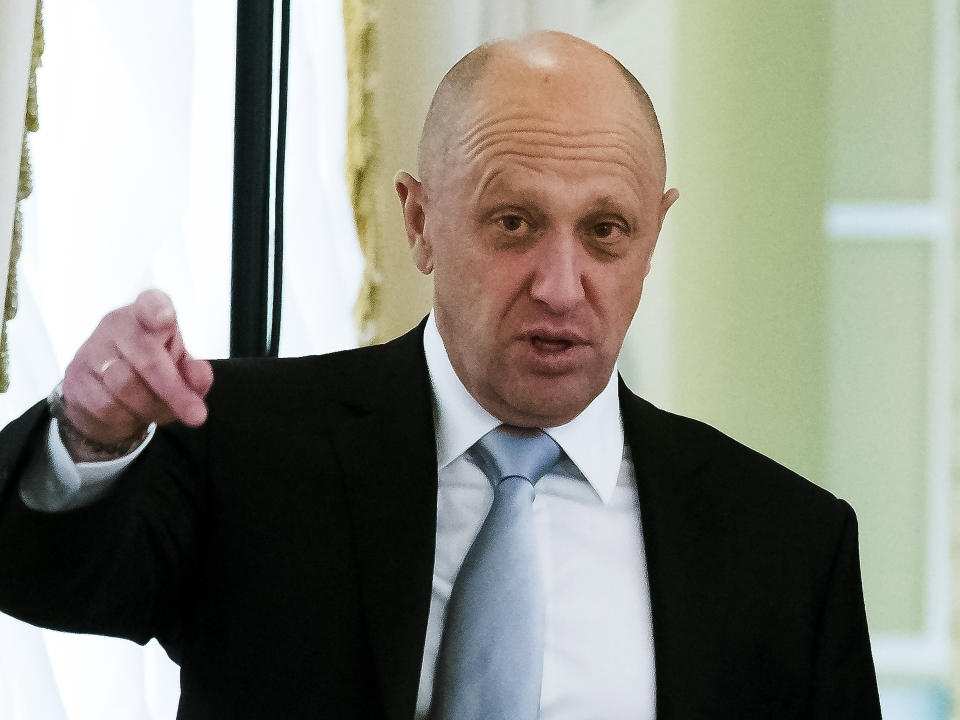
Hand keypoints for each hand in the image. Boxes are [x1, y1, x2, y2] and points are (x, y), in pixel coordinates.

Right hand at [59, 289, 213, 459]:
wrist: (105, 395)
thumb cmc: (151, 368)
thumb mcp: (180, 369)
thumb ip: (194, 372)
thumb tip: (200, 377)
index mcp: (147, 314)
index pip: (151, 303)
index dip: (158, 310)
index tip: (166, 318)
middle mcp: (116, 325)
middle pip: (146, 356)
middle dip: (174, 390)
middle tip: (197, 416)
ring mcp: (91, 350)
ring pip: (125, 385)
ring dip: (152, 407)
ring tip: (161, 412)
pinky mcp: (74, 378)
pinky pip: (106, 406)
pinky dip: (127, 418)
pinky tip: (133, 414)